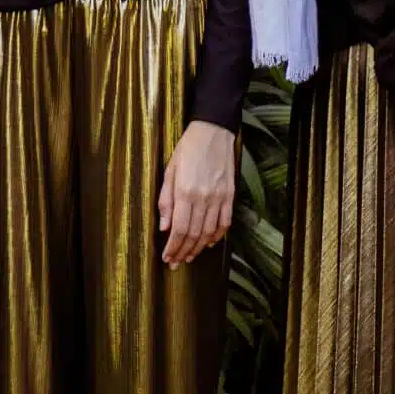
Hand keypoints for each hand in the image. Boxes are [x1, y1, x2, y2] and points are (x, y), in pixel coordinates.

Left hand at [159, 120, 236, 264]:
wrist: (213, 132)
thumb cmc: (187, 149)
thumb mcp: (169, 171)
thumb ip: (166, 200)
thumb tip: (164, 227)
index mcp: (185, 192)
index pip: (178, 229)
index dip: (173, 247)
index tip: (168, 258)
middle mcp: (203, 197)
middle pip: (193, 234)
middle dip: (184, 251)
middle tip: (177, 262)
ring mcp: (219, 197)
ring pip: (209, 232)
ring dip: (199, 247)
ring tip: (190, 256)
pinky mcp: (230, 194)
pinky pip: (225, 222)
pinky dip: (217, 235)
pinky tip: (209, 242)